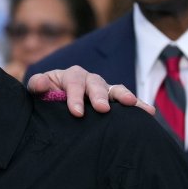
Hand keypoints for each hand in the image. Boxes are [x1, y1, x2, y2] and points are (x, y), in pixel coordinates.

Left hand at [27, 65, 154, 116]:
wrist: (55, 103)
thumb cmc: (47, 96)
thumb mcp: (38, 90)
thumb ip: (38, 85)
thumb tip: (42, 83)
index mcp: (71, 75)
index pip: (74, 83)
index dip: (75, 97)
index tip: (76, 112)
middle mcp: (90, 80)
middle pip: (96, 84)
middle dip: (99, 96)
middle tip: (102, 109)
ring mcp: (104, 90)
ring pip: (115, 90)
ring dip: (124, 96)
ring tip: (132, 104)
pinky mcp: (113, 101)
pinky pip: (127, 102)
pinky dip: (138, 106)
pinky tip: (149, 112)